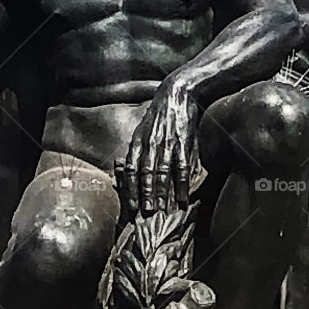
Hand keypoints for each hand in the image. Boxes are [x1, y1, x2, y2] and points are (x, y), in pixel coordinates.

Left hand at [123, 78, 198, 215]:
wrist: (177, 94)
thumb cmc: (158, 116)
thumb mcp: (141, 130)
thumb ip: (135, 151)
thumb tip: (124, 172)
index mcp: (138, 141)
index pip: (130, 169)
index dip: (130, 188)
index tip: (131, 206)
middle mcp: (151, 143)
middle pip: (146, 173)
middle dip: (145, 194)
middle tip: (145, 213)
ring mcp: (168, 143)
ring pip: (163, 172)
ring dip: (163, 193)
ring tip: (163, 210)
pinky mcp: (184, 143)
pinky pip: (182, 168)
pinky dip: (182, 184)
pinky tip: (183, 198)